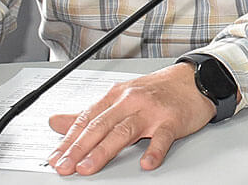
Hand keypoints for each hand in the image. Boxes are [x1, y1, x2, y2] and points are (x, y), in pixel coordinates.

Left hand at [46, 63, 215, 174]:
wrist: (193, 80)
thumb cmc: (156, 91)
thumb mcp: (119, 97)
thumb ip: (88, 114)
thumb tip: (56, 122)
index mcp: (115, 96)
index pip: (86, 119)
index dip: (69, 139)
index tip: (55, 157)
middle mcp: (130, 101)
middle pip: (100, 125)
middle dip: (80, 147)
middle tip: (65, 166)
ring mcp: (151, 110)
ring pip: (124, 130)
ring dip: (104, 150)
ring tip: (89, 167)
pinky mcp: (172, 120)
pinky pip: (162, 136)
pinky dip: (154, 150)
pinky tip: (146, 163)